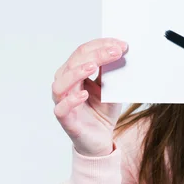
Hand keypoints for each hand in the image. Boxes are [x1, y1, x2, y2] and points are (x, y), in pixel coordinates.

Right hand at [52, 38, 127, 155]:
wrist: (102, 139)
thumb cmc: (103, 111)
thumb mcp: (111, 88)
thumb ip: (111, 73)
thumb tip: (119, 52)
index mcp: (74, 73)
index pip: (83, 52)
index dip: (101, 45)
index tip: (121, 44)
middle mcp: (65, 85)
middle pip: (73, 63)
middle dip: (96, 54)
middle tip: (116, 51)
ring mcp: (63, 102)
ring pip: (61, 83)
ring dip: (77, 72)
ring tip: (94, 66)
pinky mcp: (66, 120)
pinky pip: (62, 108)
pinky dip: (71, 100)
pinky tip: (84, 94)